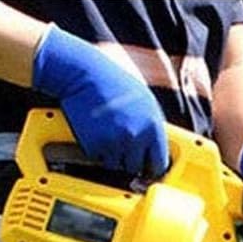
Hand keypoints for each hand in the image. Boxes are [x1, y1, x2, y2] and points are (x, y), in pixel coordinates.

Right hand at [32, 24, 168, 178]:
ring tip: (107, 133)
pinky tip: (95, 132)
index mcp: (153, 128)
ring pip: (116, 165)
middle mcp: (136, 138)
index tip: (146, 166)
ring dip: (111, 156)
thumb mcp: (146, 103)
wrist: (82, 74)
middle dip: (128, 159)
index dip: (152, 166)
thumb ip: (153, 129)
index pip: (160, 164)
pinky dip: (96, 150)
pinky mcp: (94, 144)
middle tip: (120, 143)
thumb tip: (156, 152)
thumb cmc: (114, 84)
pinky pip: (98, 159)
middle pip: (136, 167)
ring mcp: (114, 142)